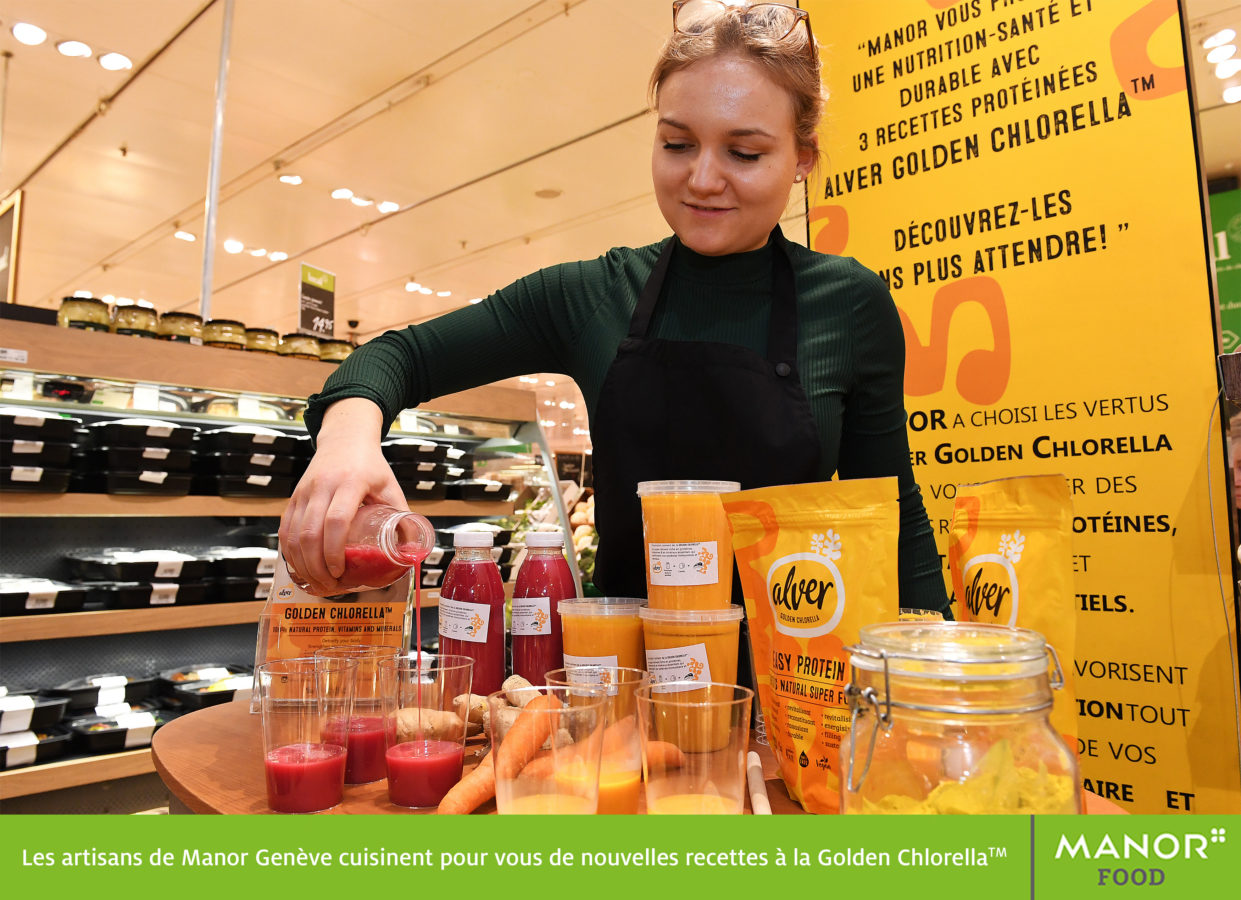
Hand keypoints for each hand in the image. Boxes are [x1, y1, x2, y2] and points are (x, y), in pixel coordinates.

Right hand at [279, 399, 406, 594]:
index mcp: (350, 482)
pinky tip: (301, 567)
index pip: (337, 520)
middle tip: (329, 586)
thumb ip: (402, 516)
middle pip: (310, 533)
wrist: (345, 438)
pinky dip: (290, 552)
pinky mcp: (293, 497)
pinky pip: (285, 529)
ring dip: (302, 564)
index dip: (334, 551)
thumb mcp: (390, 486)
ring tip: (317, 582)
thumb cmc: (370, 465)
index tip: (340, 571)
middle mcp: (322, 486)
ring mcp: (304, 491)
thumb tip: (413, 550)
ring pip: (293, 534)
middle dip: (316, 566)